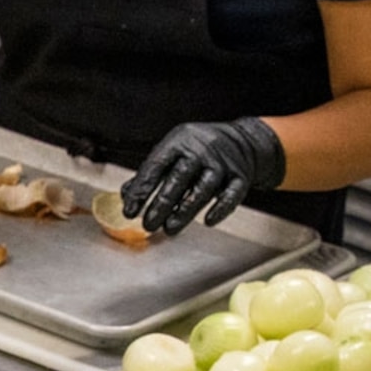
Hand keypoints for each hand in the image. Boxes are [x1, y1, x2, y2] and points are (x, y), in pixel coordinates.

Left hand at [120, 117, 285, 236]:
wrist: (243, 141)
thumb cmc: (200, 149)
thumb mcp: (173, 151)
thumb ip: (150, 172)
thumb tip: (126, 194)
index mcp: (179, 142)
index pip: (155, 166)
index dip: (141, 190)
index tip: (129, 210)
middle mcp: (201, 151)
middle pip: (178, 179)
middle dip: (161, 204)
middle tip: (148, 225)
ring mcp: (222, 163)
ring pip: (203, 189)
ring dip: (185, 211)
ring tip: (169, 229)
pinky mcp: (241, 176)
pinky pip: (231, 195)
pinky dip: (220, 209)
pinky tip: (208, 221)